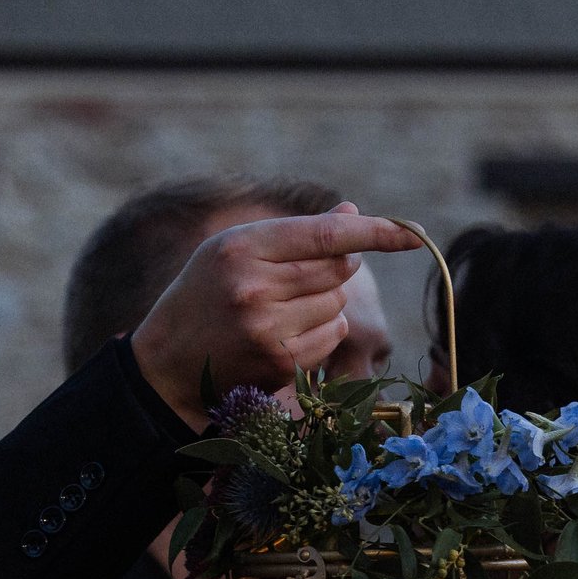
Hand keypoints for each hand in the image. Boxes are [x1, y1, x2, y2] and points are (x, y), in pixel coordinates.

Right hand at [130, 206, 421, 430]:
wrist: (167, 364)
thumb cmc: (205, 295)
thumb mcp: (235, 251)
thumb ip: (295, 234)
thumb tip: (353, 214)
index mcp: (241, 247)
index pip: (325, 235)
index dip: (374, 232)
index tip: (411, 233)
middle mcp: (254, 288)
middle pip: (337, 269)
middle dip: (332, 270)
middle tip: (294, 279)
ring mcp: (267, 330)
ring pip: (337, 304)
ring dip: (325, 304)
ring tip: (280, 311)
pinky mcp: (279, 364)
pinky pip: (332, 336)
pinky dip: (323, 332)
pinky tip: (286, 334)